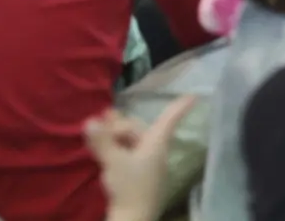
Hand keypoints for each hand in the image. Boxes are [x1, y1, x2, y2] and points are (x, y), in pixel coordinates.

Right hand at [85, 96, 195, 220]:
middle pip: (140, 129)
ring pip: (133, 142)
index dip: (179, 107)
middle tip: (103, 118)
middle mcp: (155, 153)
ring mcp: (149, 167)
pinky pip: (130, 155)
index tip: (194, 96)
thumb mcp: (113, 161)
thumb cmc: (129, 188)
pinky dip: (118, 149)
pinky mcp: (140, 179)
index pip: (169, 120)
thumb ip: (102, 140)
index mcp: (155, 145)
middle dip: (121, 123)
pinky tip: (105, 151)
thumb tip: (90, 121)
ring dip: (117, 135)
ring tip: (99, 131)